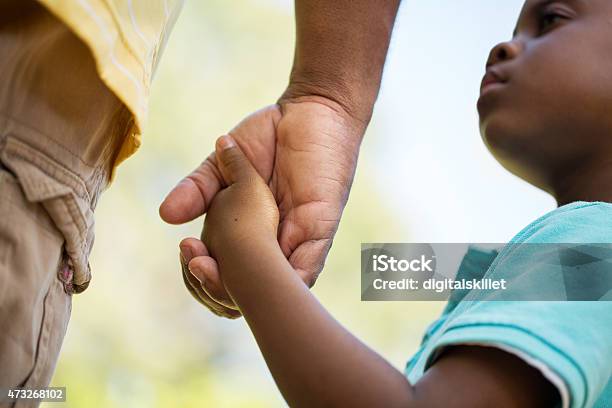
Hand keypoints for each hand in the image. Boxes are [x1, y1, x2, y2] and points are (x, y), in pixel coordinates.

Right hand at [160, 97, 364, 317]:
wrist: (310, 107)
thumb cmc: (270, 136)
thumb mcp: (223, 163)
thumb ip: (198, 188)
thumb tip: (165, 216)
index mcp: (250, 232)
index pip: (226, 271)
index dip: (204, 274)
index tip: (186, 254)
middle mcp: (274, 242)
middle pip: (248, 289)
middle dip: (220, 287)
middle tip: (197, 265)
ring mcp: (299, 239)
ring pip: (277, 287)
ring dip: (247, 287)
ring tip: (218, 273)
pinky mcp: (321, 227)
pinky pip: (309, 265)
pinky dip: (290, 279)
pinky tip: (270, 286)